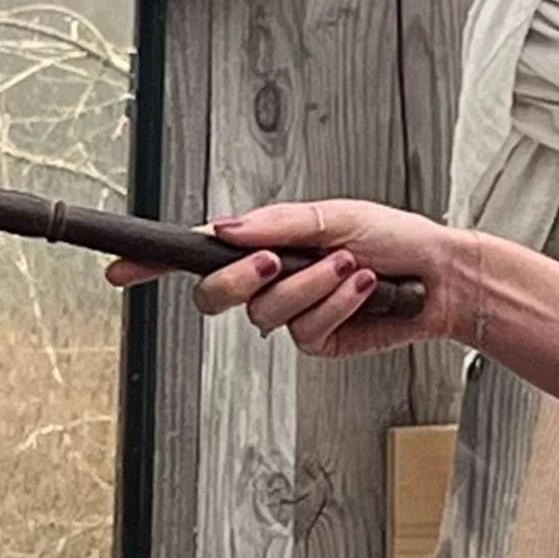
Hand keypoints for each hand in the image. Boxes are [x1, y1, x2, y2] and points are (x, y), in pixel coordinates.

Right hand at [111, 202, 474, 358]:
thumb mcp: (330, 215)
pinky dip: (335, 305)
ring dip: (308, 287)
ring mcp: (290, 314)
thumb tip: (222, 228)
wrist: (437, 276)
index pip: (196, 255)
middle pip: (213, 296)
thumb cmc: (391, 237)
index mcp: (262, 244)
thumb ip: (273, 223)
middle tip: (268, 264)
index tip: (122, 267)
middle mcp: (268, 281)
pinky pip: (305, 331)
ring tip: (347, 267)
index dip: (154, 264)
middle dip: (236, 281)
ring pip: (265, 315)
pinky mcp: (316, 342)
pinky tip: (360, 289)